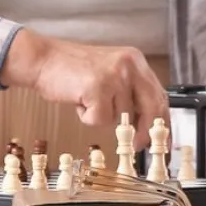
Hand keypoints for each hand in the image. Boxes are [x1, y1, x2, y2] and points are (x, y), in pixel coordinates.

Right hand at [8, 29, 168, 147]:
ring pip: (121, 117)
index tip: (162, 140)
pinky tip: (79, 100)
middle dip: (145, 132)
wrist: (43, 59)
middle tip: (138, 146)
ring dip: (102, 117)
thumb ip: (130, 92)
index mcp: (135, 61)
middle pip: (151, 108)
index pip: (159, 95)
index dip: (163, 121)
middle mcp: (129, 65)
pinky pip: (100, 120)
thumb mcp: (110, 73)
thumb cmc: (72, 69)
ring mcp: (114, 76)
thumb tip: (147, 125)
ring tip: (87, 99)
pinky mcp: (98, 88)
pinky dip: (87, 117)